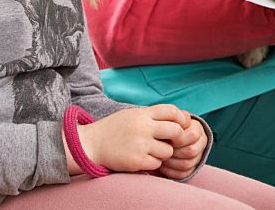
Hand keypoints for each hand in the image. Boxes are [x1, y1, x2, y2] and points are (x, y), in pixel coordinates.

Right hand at [71, 104, 186, 173]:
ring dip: (163, 153)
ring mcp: (140, 144)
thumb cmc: (115, 129)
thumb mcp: (133, 115)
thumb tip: (184, 117)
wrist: (90, 144)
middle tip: (170, 142)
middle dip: (177, 138)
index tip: (179, 126)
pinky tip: (142, 158)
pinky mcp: (136, 161)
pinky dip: (153, 163)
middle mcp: (143, 127)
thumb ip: (155, 115)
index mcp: (142, 114)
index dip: (181, 119)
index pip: (172, 111)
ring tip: (150, 151)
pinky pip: (157, 163)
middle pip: (176, 131)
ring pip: (168, 151)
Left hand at [158, 118, 207, 178]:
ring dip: (170, 162)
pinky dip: (170, 171)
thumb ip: (172, 119)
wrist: (168, 135)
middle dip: (173, 151)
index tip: (166, 137)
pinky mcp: (191, 169)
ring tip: (160, 157)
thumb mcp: (170, 119)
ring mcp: (197, 157)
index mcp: (197, 129)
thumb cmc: (167, 125)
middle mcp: (201, 143)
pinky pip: (182, 174)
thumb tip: (169, 126)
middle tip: (162, 149)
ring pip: (187, 164)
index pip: (193, 135)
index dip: (178, 138)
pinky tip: (162, 166)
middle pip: (191, 151)